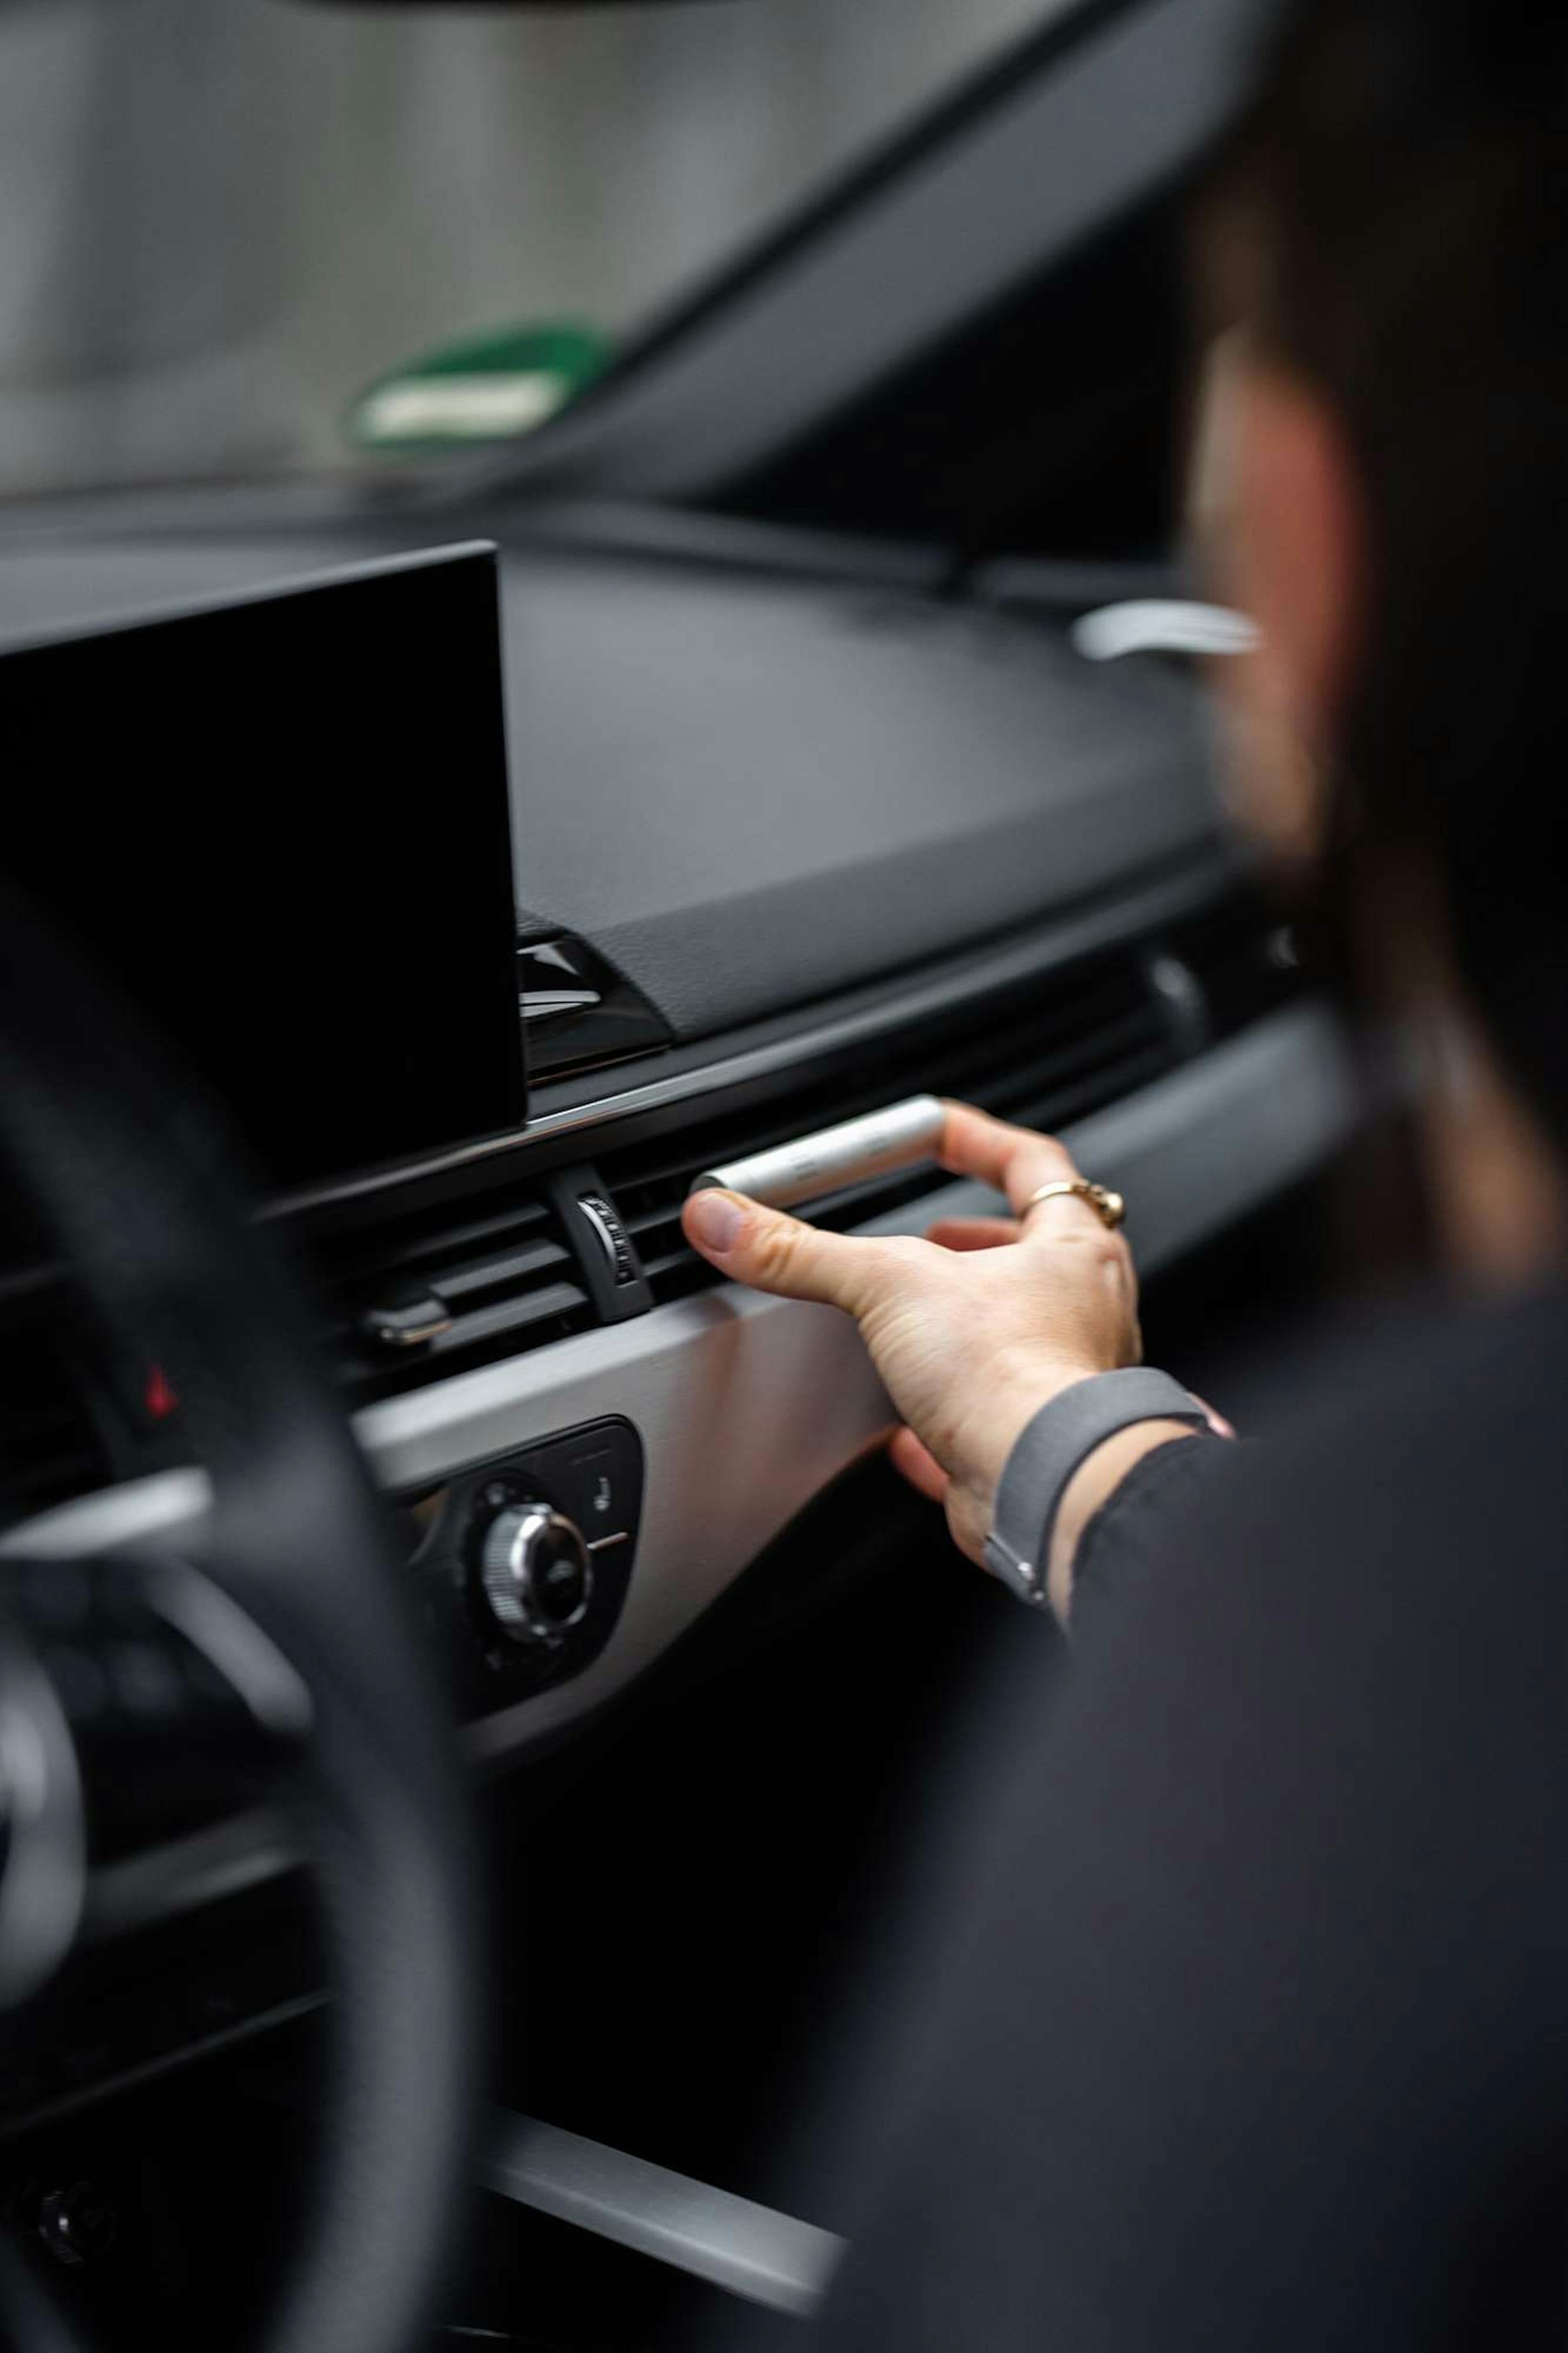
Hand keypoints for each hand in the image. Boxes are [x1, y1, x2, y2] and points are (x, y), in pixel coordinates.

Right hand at [680, 1101, 1143, 1570]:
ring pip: (1019, 1336)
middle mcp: (1083, 1312)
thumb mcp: (888, 1284)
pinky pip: (991, 1424)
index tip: (936, 1129)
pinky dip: (945, 1421)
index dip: (978, 1139)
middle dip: (978, 1238)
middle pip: (1036, 1250)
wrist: (1042, 1480)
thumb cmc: (1015, 1374)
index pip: (1034, 1163)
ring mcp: (1065, 1382)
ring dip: (964, 1324)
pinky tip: (906, 1433)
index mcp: (1074, 1248)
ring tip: (914, 1321)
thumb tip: (729, 1219)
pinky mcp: (1032, 1446)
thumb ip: (801, 1250)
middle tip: (935, 1232)